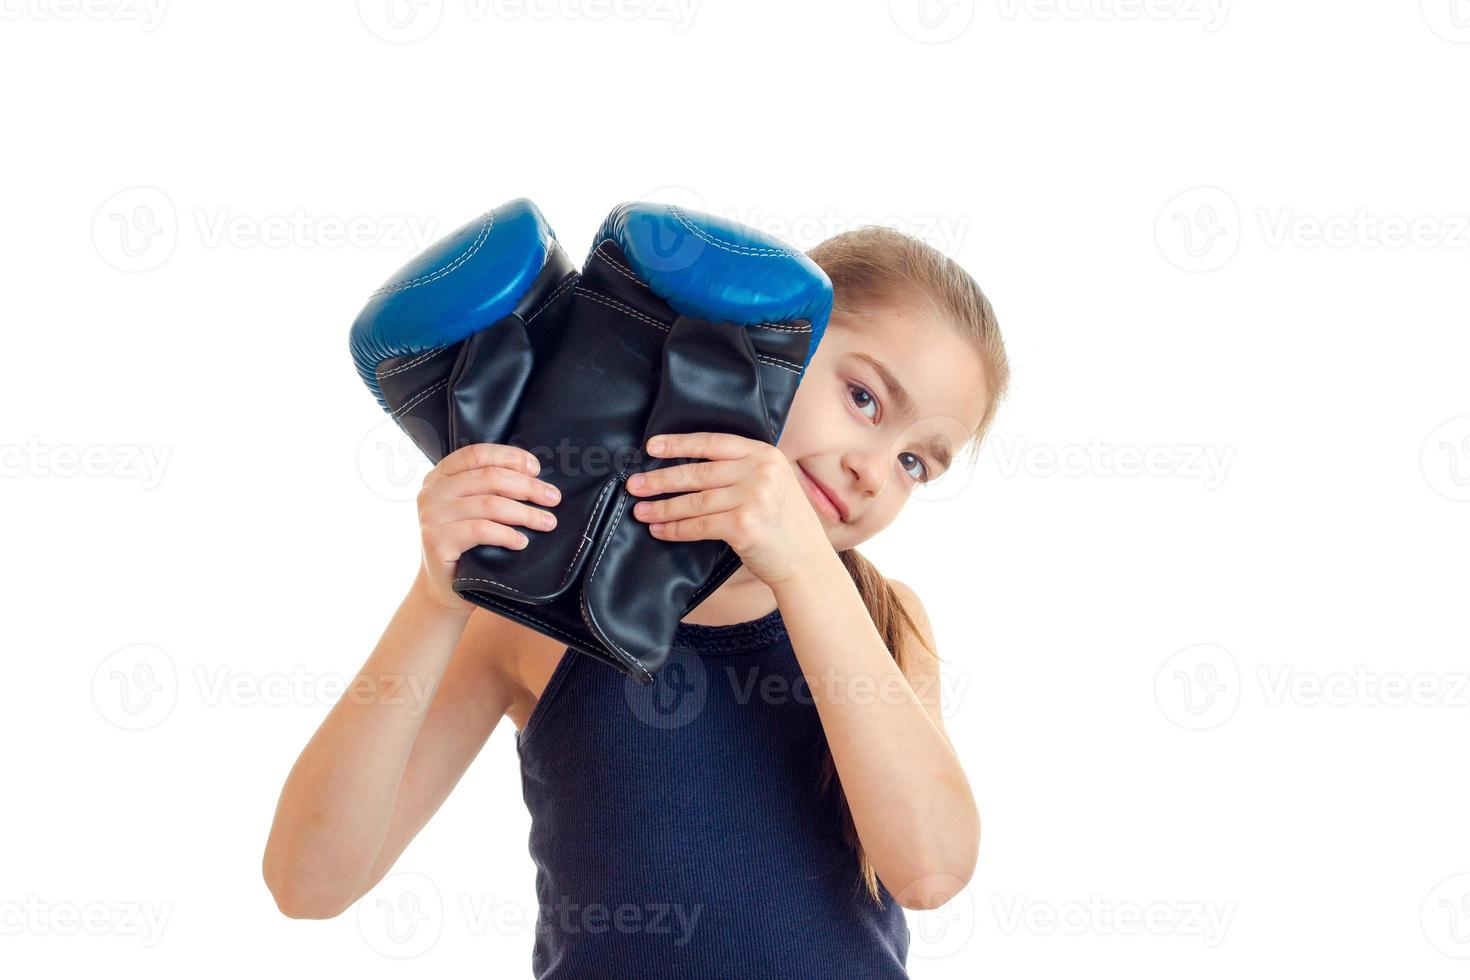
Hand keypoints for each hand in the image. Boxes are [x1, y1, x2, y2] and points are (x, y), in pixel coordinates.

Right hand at [415, 442, 562, 613]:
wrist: (444, 587)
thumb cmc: (467, 545)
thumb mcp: (473, 508)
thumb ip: (489, 488)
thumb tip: (533, 473)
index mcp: (440, 476)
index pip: (477, 454)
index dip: (510, 457)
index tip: (536, 469)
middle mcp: (432, 492)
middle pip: (489, 477)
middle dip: (527, 487)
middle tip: (553, 498)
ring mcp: (432, 516)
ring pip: (490, 504)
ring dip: (526, 513)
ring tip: (547, 522)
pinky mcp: (436, 540)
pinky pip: (481, 530)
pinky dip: (507, 535)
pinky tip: (522, 542)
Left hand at [625, 431, 830, 587]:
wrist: (806, 559)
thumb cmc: (783, 522)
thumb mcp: (771, 482)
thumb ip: (741, 469)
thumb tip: (687, 466)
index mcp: (764, 454)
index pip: (713, 442)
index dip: (679, 444)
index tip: (651, 447)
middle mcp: (760, 472)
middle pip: (698, 473)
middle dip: (661, 479)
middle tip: (635, 484)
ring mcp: (754, 498)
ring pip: (695, 501)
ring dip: (663, 507)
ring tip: (641, 510)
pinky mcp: (744, 525)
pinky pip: (699, 526)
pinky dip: (675, 529)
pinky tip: (660, 530)